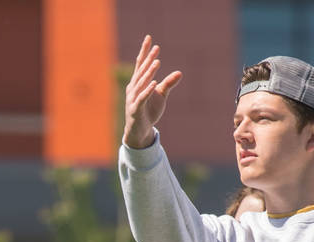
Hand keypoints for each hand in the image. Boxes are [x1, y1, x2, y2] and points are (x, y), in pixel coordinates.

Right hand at [123, 35, 183, 149]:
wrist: (140, 131)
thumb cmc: (149, 111)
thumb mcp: (161, 96)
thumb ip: (168, 84)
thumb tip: (180, 73)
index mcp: (138, 83)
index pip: (140, 64)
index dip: (145, 51)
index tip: (149, 38)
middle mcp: (133, 88)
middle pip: (141, 71)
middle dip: (148, 59)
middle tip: (157, 48)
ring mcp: (133, 99)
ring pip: (141, 83)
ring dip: (149, 72)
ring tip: (157, 62)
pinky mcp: (135, 109)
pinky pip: (142, 98)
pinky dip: (148, 91)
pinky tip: (154, 83)